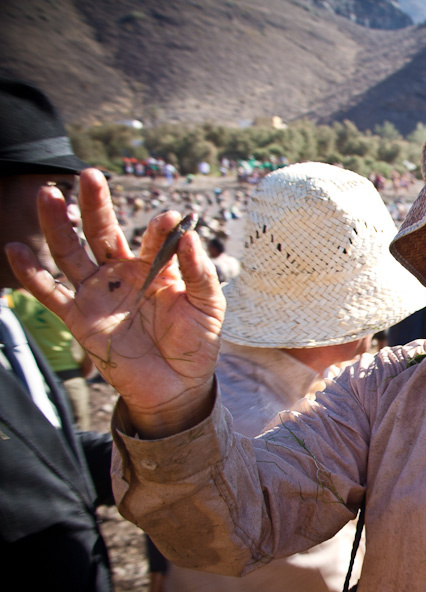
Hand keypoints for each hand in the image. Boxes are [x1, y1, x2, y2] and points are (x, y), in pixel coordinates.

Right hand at [4, 169, 224, 436]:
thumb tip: (189, 235)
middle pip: (102, 233)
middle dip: (94, 205)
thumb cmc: (196, 342)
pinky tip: (14, 250)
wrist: (179, 385)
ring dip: (58, 225)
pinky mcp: (81, 318)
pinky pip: (51, 294)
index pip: (152, 240)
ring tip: (48, 194)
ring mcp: (99, 294)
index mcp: (156, 268)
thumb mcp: (209, 305)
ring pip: (72, 254)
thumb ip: (199, 271)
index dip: (159, 230)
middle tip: (88, 175)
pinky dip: (32, 274)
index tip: (168, 220)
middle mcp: (123, 275)